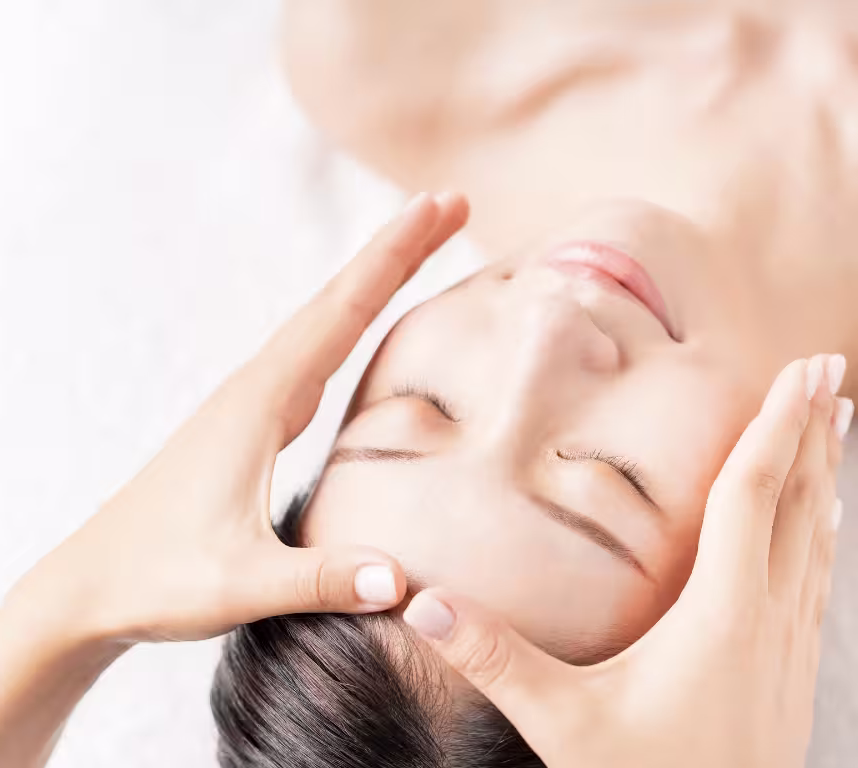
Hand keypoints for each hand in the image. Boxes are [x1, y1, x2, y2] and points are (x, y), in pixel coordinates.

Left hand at [15, 192, 469, 642]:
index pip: (339, 317)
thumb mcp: (240, 586)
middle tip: (450, 202)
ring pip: (318, 327)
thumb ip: (319, 580)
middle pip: (333, 304)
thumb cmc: (156, 580)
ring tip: (417, 244)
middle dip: (394, 251)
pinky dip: (341, 326)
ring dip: (368, 283)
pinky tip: (350, 329)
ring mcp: (243, 406)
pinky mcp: (240, 428)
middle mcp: (250, 391)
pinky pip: (304, 359)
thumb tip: (400, 581)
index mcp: (255, 406)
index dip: (393, 259)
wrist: (90, 585)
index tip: (440, 206)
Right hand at [402, 355, 850, 767]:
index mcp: (724, 616)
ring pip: (818, 542)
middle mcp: (771, 622)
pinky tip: (815, 533)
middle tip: (828, 370)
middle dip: (814, 433)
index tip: (804, 370)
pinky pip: (813, 581)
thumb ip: (497, 658)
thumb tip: (423, 601)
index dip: (778, 428)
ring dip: (824, 478)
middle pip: (802, 506)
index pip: (755, 497)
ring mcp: (789, 651)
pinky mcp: (790, 676)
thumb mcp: (565, 723)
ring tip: (831, 429)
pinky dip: (818, 534)